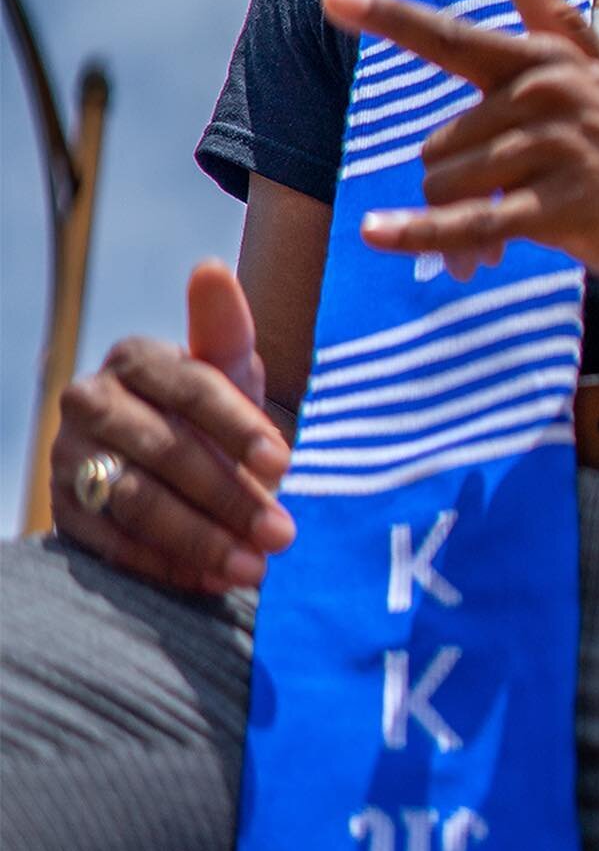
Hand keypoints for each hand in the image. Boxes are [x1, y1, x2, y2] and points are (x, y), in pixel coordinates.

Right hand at [51, 261, 295, 593]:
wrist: (170, 462)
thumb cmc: (210, 409)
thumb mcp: (228, 367)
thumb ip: (224, 325)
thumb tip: (210, 268)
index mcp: (137, 357)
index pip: (192, 388)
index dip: (239, 426)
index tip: (284, 462)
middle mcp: (91, 401)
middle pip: (164, 451)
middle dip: (228, 497)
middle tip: (280, 535)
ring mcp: (70, 457)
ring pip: (137, 501)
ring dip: (200, 540)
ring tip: (253, 568)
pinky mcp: (63, 509)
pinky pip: (111, 544)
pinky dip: (164, 566)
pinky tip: (210, 582)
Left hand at [321, 0, 598, 292]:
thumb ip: (555, 22)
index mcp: (545, 65)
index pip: (451, 36)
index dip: (386, 15)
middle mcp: (544, 97)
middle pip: (441, 145)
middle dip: (457, 187)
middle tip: (499, 214)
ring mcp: (554, 150)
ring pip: (452, 184)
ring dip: (460, 224)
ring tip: (501, 245)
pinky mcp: (564, 206)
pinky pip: (474, 219)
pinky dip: (423, 233)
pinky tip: (379, 235)